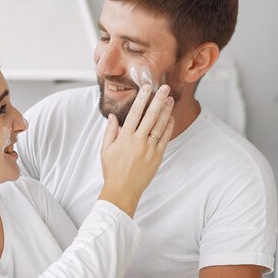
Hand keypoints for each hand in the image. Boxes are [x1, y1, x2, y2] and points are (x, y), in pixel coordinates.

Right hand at [99, 84, 174, 216]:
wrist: (123, 189)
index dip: (142, 99)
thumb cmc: (113, 170)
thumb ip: (110, 131)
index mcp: (125, 137)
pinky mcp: (157, 156)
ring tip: (170, 99)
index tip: (146, 88)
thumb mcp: (106, 149)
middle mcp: (138, 141)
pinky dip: (168, 127)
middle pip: (150, 115)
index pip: (135, 113)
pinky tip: (171, 118)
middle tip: (164, 88)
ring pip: (160, 125)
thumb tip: (114, 116)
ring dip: (166, 111)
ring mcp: (149, 148)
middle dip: (158, 100)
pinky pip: (165, 138)